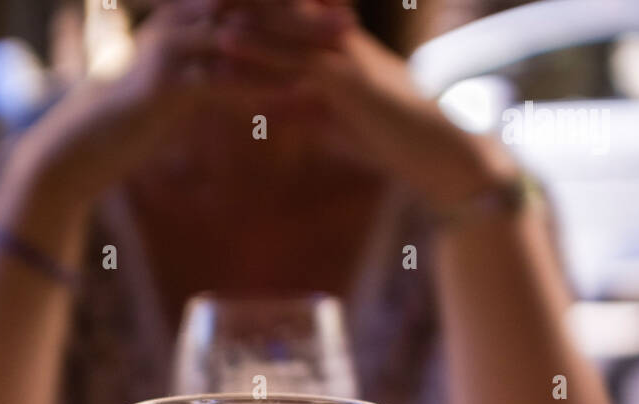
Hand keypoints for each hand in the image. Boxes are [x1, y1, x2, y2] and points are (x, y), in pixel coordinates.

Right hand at [14, 0, 344, 210]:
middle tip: (350, 24)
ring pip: (242, 39)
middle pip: (252, 8)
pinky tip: (296, 96)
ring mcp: (169, 51)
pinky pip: (220, 83)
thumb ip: (212, 77)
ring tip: (336, 55)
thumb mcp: (179, 92)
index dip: (293, 4)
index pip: (248, 0)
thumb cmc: (131, 122)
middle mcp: (178, 21)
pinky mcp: (163, 88)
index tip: (339, 12)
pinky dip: (261, 87)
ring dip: (293, 46)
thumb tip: (242, 77)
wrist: (81, 147)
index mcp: (184, 17)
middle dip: (304, 15)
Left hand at [221, 2, 517, 210]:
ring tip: (205, 14)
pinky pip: (296, 63)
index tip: (213, 6)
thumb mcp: (337, 122)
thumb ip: (303, 109)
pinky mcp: (348, 81)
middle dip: (246, 3)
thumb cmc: (392, 139)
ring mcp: (344, 56)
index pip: (289, 14)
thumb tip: (272, 110)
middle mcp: (338, 39)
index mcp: (336, 44)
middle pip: (284, 8)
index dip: (255, 7)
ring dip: (245, 19)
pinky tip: (228, 54)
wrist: (433, 153)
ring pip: (284, 27)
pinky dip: (260, 56)